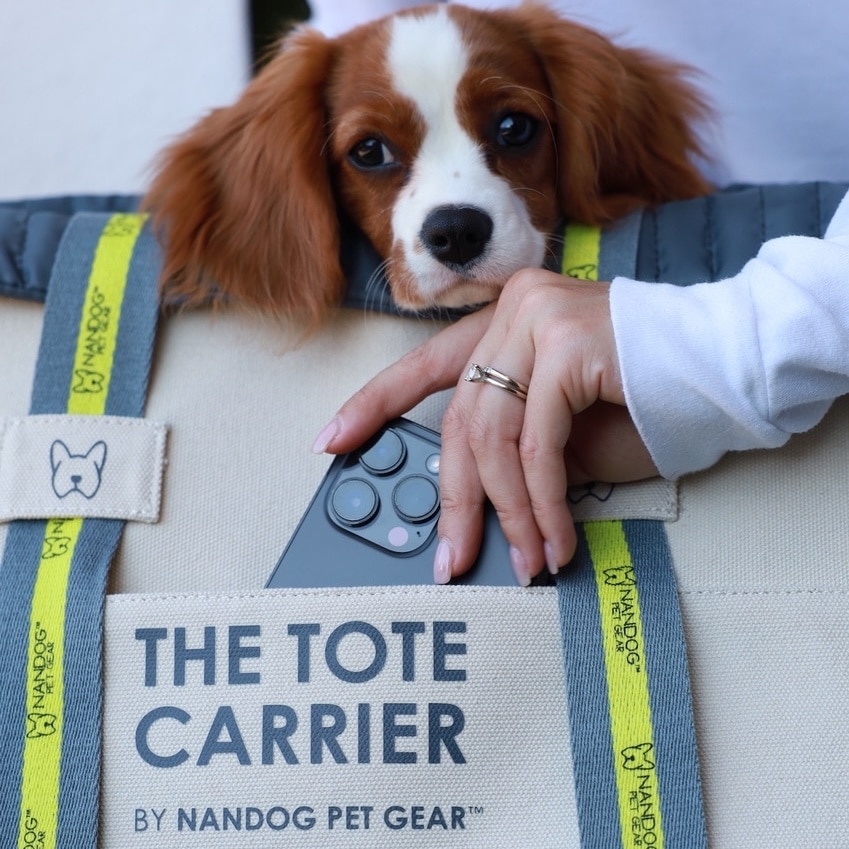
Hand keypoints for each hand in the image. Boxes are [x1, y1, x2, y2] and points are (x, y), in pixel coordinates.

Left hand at [313, 269, 656, 583]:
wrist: (725, 365)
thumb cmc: (646, 397)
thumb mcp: (561, 428)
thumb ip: (514, 448)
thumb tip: (470, 501)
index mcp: (504, 322)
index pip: (424, 367)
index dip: (373, 405)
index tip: (331, 440)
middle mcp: (513, 310)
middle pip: (458, 418)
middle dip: (456, 500)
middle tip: (452, 557)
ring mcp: (537, 317)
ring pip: (491, 435)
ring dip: (506, 512)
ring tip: (523, 559)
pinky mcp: (567, 341)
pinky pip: (535, 443)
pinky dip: (541, 501)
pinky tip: (553, 537)